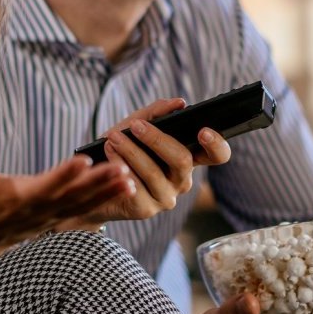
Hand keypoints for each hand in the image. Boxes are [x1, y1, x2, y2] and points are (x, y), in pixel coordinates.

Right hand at [0, 127, 135, 261]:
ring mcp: (49, 218)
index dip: (63, 174)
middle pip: (73, 196)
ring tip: (131, 179)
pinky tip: (126, 187)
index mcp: (18, 198)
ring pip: (84, 205)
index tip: (82, 160)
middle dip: (99, 183)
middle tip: (123, 168)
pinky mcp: (56, 220)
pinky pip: (86, 210)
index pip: (44, 185)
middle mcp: (38, 210)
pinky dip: (105, 199)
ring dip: (108, 192)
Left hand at [73, 98, 231, 224]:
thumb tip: (178, 103)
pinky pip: (136, 188)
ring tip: (113, 137)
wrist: (94, 181)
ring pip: (155, 173)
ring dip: (132, 151)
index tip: (203, 131)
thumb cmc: (122, 149)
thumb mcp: (136, 124)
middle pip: (183, 160)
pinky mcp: (145, 209)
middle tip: (136, 125)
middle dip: (157, 139)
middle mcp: (181, 179)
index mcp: (188, 158)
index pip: (217, 155)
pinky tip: (110, 154)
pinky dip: (121, 166)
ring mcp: (166, 197)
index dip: (217, 145)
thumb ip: (156, 112)